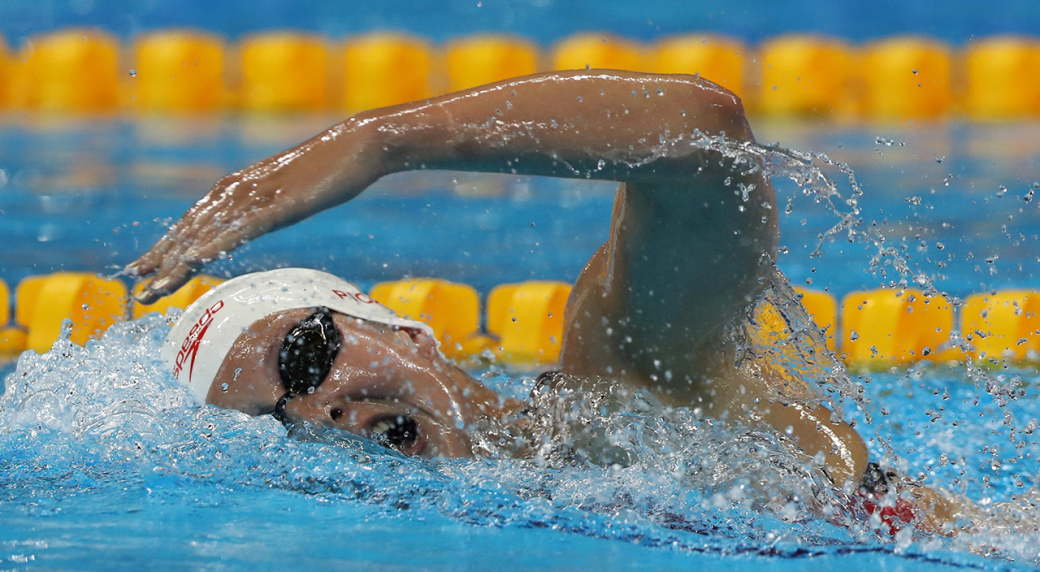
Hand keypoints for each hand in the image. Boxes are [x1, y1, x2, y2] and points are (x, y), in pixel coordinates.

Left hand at [126, 120, 384, 303]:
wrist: (356, 145)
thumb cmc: (329, 168)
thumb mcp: (290, 191)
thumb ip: (267, 204)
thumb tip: (255, 218)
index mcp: (238, 187)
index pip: (192, 221)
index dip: (165, 246)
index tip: (142, 269)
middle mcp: (238, 190)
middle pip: (189, 230)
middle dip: (159, 259)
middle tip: (133, 284)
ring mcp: (256, 198)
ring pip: (207, 235)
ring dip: (176, 264)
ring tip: (153, 288)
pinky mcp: (278, 205)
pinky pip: (240, 231)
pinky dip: (214, 248)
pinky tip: (196, 264)